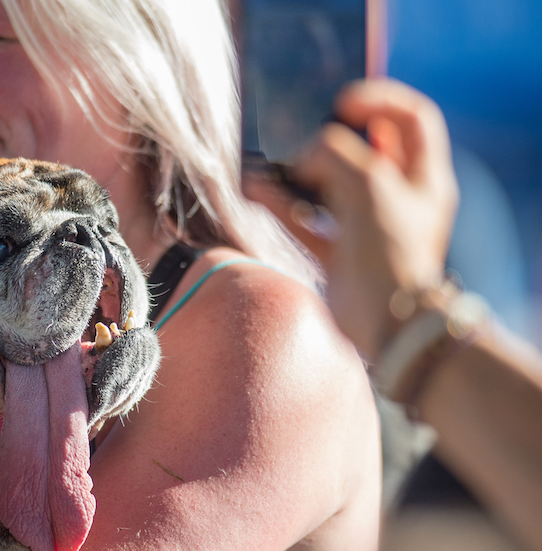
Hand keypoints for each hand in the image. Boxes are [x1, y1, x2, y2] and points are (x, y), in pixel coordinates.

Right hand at [244, 79, 458, 358]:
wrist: (385, 323)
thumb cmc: (390, 250)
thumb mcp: (367, 181)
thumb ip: (334, 152)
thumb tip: (305, 156)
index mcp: (423, 176)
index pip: (410, 117)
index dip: (378, 99)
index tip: (342, 101)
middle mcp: (399, 198)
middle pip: (366, 149)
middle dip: (331, 136)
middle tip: (304, 130)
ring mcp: (367, 227)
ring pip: (329, 185)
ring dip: (298, 170)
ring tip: (270, 157)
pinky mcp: (340, 254)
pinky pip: (305, 220)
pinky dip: (282, 204)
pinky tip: (256, 189)